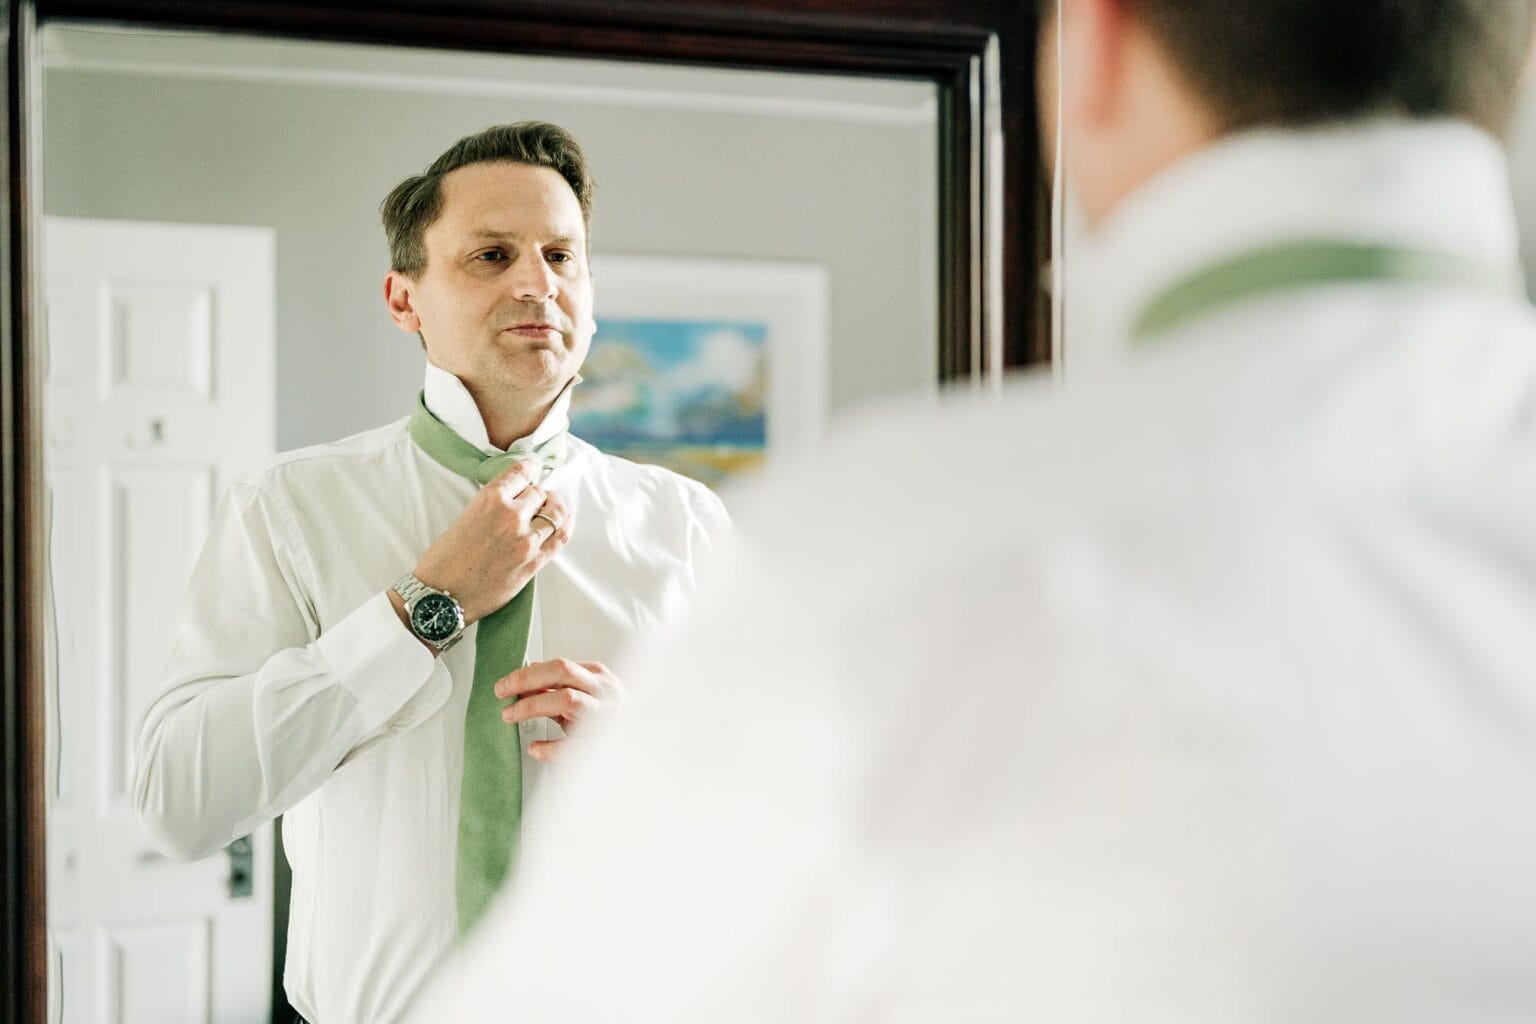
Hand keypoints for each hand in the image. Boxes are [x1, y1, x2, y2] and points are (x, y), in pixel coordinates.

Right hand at [411, 461, 574, 624]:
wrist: (441, 597)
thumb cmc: (444, 560)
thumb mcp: (464, 518)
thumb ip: (491, 507)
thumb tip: (513, 500)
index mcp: (489, 499)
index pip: (520, 471)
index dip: (529, 467)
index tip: (532, 467)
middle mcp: (511, 515)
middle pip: (538, 492)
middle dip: (536, 494)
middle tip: (533, 499)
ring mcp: (525, 540)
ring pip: (555, 512)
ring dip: (554, 508)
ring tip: (551, 509)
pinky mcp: (534, 561)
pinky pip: (561, 537)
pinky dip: (565, 525)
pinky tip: (563, 522)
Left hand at [496, 659, 623, 761]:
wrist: (642, 746)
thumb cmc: (609, 717)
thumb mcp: (586, 696)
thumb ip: (559, 686)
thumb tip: (527, 673)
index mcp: (597, 677)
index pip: (559, 666)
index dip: (528, 673)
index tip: (505, 683)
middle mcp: (603, 690)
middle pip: (562, 672)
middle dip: (527, 679)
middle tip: (501, 691)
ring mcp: (606, 714)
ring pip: (567, 699)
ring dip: (533, 705)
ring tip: (510, 715)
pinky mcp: (604, 741)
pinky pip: (573, 743)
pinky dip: (550, 747)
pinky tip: (535, 748)